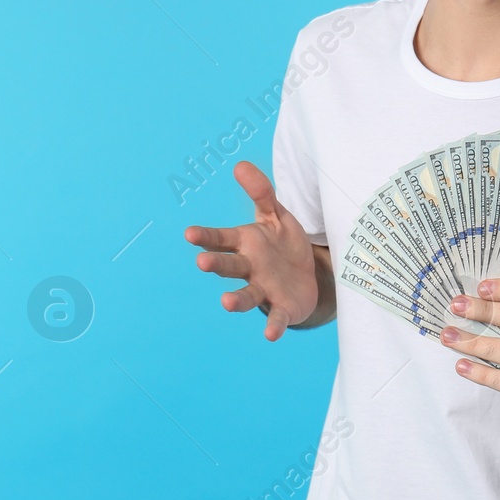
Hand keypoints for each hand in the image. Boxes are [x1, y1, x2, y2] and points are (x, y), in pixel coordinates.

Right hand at [184, 161, 319, 340]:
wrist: (309, 276)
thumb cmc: (285, 244)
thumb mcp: (276, 215)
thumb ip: (261, 192)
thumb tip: (240, 164)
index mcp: (245, 244)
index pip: (222, 239)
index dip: (206, 237)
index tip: (189, 234)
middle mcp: (249, 268)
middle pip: (229, 266)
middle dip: (216, 264)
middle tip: (202, 262)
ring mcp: (264, 289)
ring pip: (247, 295)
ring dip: (236, 300)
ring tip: (225, 303)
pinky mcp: (282, 308)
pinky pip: (276, 317)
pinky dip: (273, 325)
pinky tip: (270, 335)